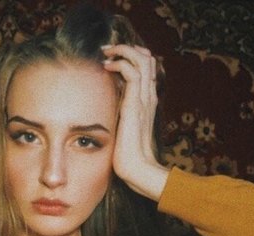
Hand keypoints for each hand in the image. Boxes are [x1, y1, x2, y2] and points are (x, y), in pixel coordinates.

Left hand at [102, 44, 168, 200]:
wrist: (135, 168)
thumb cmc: (127, 155)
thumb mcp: (122, 131)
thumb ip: (120, 118)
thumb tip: (105, 110)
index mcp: (146, 103)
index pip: (147, 70)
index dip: (132, 58)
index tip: (112, 58)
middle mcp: (148, 97)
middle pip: (148, 59)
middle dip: (128, 48)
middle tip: (108, 50)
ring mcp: (144, 99)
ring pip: (143, 59)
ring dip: (123, 50)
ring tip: (106, 52)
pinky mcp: (135, 104)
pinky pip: (133, 72)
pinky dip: (120, 62)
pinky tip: (107, 67)